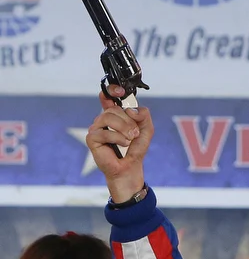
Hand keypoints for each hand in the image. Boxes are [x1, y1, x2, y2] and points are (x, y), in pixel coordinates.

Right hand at [85, 84, 153, 202]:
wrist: (130, 167)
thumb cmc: (135, 149)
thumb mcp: (146, 129)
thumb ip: (144, 115)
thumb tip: (130, 110)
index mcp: (115, 115)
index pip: (108, 96)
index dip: (112, 90)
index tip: (120, 91)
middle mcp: (103, 119)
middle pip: (114, 109)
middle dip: (128, 121)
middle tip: (135, 133)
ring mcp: (96, 128)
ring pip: (108, 117)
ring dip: (124, 128)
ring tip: (130, 139)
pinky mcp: (92, 139)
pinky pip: (104, 132)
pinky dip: (117, 138)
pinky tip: (123, 144)